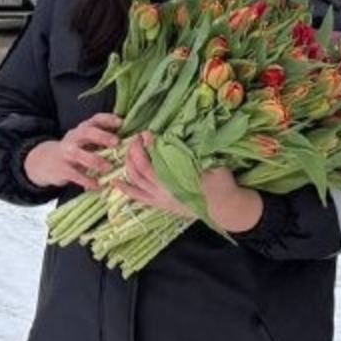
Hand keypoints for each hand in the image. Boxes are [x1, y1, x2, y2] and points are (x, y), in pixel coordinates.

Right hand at [24, 113, 120, 189]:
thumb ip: (104, 140)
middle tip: (116, 142)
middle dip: (102, 136)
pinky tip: (98, 185)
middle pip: (86, 132)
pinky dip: (87, 180)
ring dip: (95, 160)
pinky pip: (75, 175)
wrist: (47, 162)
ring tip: (109, 167)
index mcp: (83, 129)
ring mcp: (67, 153)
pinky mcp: (62, 169)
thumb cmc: (77, 151)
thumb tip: (133, 140)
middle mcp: (74, 138)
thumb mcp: (87, 142)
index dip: (108, 119)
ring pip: (79, 154)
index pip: (95, 119)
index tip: (121, 122)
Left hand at [116, 134, 263, 232]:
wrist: (225, 207)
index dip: (148, 145)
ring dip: (129, 164)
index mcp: (177, 180)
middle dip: (135, 150)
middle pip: (140, 168)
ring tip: (130, 150)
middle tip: (138, 138)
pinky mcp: (160, 205)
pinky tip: (115, 180)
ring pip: (136, 180)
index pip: (154, 160)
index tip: (147, 133)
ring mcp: (160, 199)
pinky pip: (138, 197)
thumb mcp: (213, 164)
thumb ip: (196, 153)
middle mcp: (164, 190)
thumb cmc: (221, 184)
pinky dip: (125, 188)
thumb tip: (177, 137)